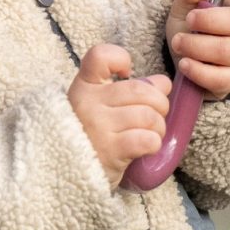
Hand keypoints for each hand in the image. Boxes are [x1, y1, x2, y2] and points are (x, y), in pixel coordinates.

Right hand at [68, 43, 170, 188]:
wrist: (66, 174)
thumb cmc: (90, 136)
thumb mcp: (100, 107)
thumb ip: (129, 90)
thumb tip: (163, 82)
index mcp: (84, 86)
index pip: (100, 55)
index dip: (120, 59)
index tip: (126, 75)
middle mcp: (88, 103)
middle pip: (141, 90)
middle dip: (159, 103)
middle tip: (155, 115)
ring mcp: (98, 126)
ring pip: (148, 115)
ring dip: (158, 126)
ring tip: (151, 133)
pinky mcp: (110, 151)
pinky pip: (147, 139)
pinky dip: (154, 143)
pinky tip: (146, 147)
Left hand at [166, 0, 229, 98]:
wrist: (183, 61)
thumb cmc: (190, 30)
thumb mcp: (184, 9)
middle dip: (210, 20)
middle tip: (189, 21)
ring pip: (228, 51)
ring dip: (197, 46)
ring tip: (178, 42)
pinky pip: (220, 78)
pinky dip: (198, 70)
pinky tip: (185, 63)